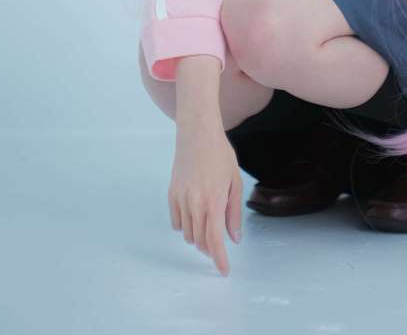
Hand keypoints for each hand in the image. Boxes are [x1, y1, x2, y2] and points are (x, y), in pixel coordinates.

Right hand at [168, 123, 242, 276]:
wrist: (197, 134)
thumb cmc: (220, 155)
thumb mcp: (235, 182)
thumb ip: (233, 212)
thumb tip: (234, 238)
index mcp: (213, 201)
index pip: (214, 240)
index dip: (219, 259)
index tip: (223, 270)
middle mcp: (194, 204)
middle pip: (200, 241)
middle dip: (210, 249)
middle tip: (219, 247)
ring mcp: (180, 200)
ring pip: (188, 234)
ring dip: (198, 238)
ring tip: (208, 226)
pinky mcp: (171, 195)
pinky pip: (176, 222)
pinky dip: (185, 227)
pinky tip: (194, 217)